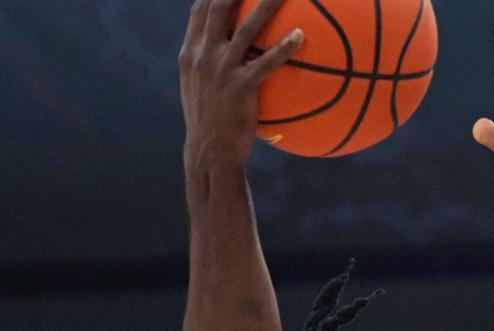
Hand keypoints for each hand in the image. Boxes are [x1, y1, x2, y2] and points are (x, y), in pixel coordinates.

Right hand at [180, 0, 303, 192]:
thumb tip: (232, 47)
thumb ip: (211, 63)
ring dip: (266, 4)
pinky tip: (301, 35)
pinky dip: (283, 47)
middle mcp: (203, 55)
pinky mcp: (239, 88)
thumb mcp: (201, 88)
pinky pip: (266, 63)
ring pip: (246, 29)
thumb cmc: (211, 121)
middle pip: (221, 7)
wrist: (209, 153)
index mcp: (192, 52)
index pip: (201, 8)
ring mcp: (220, 70)